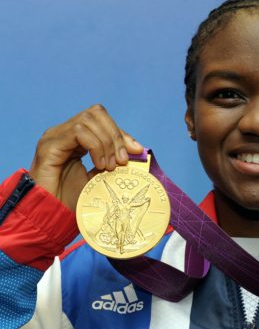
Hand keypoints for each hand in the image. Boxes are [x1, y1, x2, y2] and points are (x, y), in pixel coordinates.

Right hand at [29, 104, 143, 211]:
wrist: (51, 215)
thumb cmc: (72, 200)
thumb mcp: (100, 178)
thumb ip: (115, 162)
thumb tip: (139, 152)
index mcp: (75, 139)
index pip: (102, 121)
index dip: (121, 134)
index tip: (137, 151)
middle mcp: (64, 133)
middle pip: (96, 113)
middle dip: (116, 136)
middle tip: (122, 161)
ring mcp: (54, 136)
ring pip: (88, 120)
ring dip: (106, 143)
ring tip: (109, 166)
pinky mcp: (49, 145)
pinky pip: (78, 132)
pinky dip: (95, 146)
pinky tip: (100, 165)